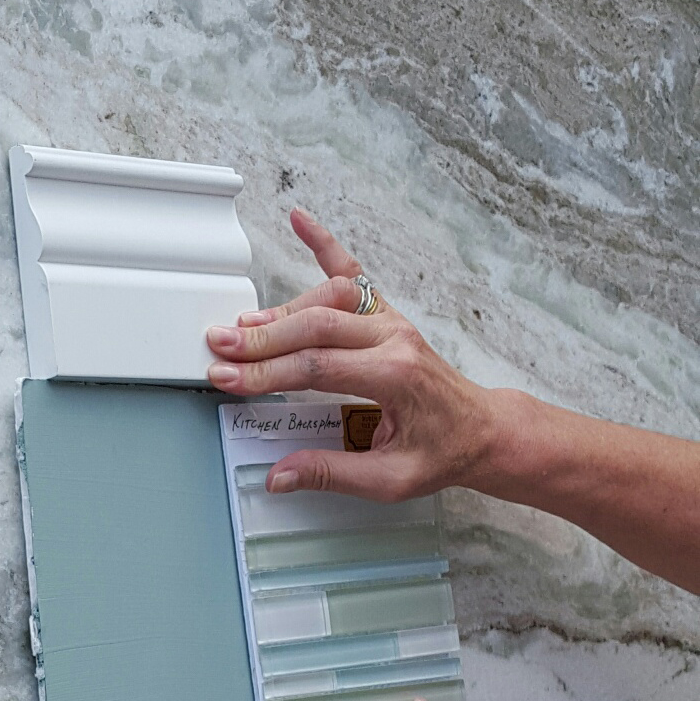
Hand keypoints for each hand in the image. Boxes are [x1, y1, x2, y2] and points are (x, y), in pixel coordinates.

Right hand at [205, 209, 503, 503]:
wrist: (480, 430)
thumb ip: (330, 473)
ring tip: (243, 325)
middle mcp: (393, 338)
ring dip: (281, 311)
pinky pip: (352, 273)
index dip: (267, 372)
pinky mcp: (385, 315)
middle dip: (261, 339)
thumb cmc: (440, 451)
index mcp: (395, 375)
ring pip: (327, 299)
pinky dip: (325, 244)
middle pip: (315, 327)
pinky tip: (301, 221)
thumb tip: (280, 474)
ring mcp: (390, 321)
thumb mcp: (388, 479)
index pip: (317, 367)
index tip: (230, 379)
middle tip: (221, 346)